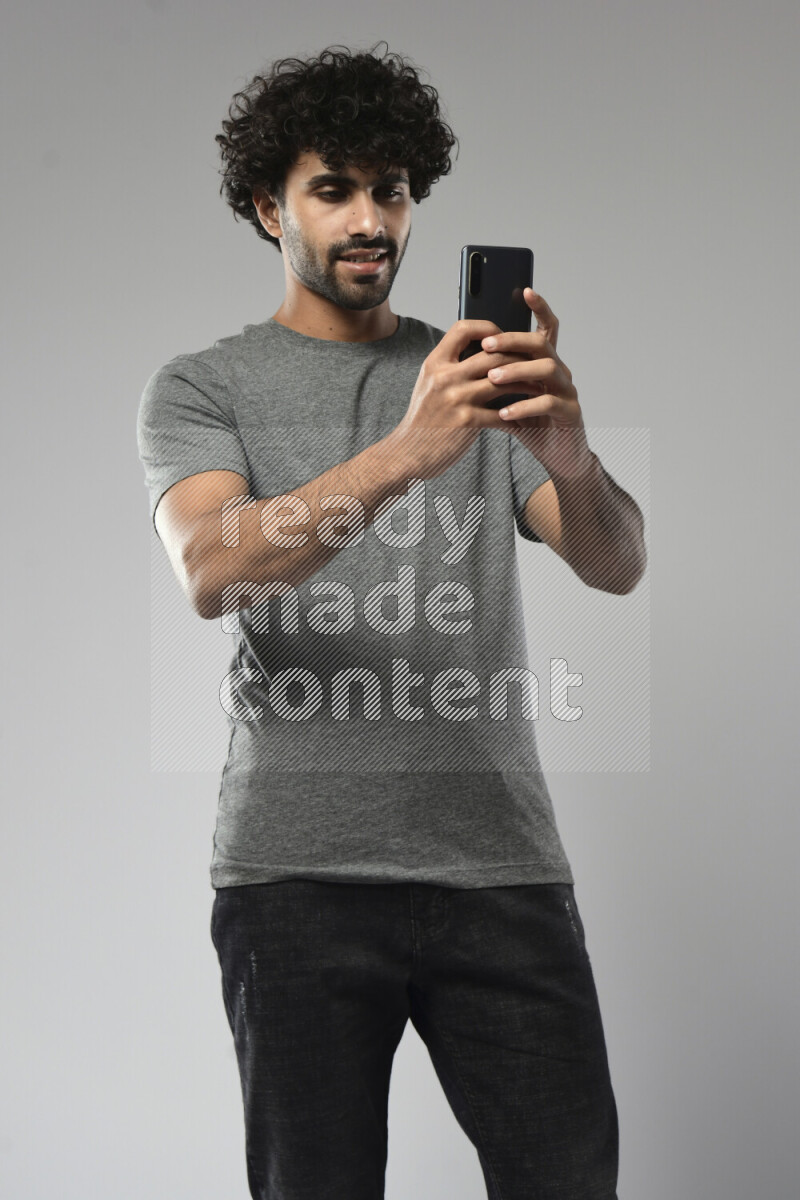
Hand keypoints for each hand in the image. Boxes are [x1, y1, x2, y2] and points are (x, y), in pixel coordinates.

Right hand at [390, 318, 528, 478]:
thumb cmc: (424, 418)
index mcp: (435, 362)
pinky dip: (515, 416)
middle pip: (491, 354)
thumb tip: (481, 351)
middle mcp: (444, 377)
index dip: (487, 328)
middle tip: (533, 362)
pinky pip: (499, 413)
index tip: (502, 337)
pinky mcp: (466, 422)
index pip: (463, 329)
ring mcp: (456, 398)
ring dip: (524, 384)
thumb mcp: (429, 383)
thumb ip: (451, 366)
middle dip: (517, 357)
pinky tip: (524, 418)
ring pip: (501, 381)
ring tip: (538, 388)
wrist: (408, 452)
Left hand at [481, 288, 592, 478]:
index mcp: (545, 363)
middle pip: (541, 344)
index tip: (525, 290)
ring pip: (548, 369)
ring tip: (492, 379)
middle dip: (513, 341)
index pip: (546, 328)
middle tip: (486, 346)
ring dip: (517, 371)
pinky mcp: (571, 414)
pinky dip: (525, 407)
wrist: (558, 456)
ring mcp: (568, 391)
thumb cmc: (531, 424)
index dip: (540, 308)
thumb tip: (464, 357)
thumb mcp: (509, 397)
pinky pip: (549, 404)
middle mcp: (560, 372)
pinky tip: (505, 413)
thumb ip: (495, 378)